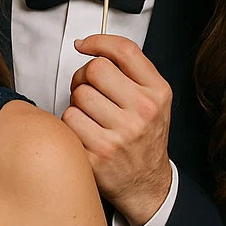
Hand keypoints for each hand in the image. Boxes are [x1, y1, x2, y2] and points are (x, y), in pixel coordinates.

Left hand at [61, 33, 172, 225]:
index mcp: (157, 93)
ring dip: (77, 103)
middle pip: (95, 69)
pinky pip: (68, 121)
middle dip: (84, 76)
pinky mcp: (98, 155)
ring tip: (90, 115)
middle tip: (87, 89)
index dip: (99, 41)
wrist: (146, 184)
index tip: (85, 45)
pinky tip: (84, 132)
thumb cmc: (144, 137)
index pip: (125, 51)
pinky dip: (70, 124)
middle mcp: (143, 112)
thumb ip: (130, 70)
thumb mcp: (154, 100)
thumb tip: (89, 45)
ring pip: (78, 95)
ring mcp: (121, 135)